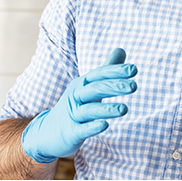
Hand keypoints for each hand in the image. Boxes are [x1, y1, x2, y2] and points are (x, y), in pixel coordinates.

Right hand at [21, 48, 137, 162]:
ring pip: (89, 110)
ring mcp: (73, 115)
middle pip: (95, 89)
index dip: (116, 71)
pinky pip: (82, 129)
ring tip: (124, 109)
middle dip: (114, 87)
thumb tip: (121, 49)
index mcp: (83, 84)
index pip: (99, 74)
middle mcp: (76, 96)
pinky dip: (92, 127)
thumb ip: (107, 69)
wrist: (47, 132)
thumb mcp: (88, 85)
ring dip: (107, 109)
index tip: (134, 70)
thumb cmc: (74, 105)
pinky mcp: (71, 132)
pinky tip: (105, 126)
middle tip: (134, 86)